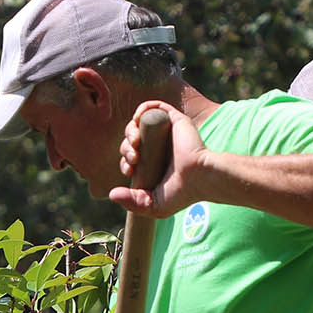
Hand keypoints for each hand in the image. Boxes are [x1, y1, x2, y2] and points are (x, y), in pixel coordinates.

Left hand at [108, 100, 204, 219]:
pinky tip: (137, 120)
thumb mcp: (153, 206)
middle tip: (133, 158)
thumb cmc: (182, 194)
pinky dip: (142, 110)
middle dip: (125, 148)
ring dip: (130, 131)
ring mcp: (166, 132)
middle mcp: (159, 146)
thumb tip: (112, 194)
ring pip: (139, 124)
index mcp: (154, 163)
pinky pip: (154, 107)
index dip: (124, 162)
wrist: (200, 178)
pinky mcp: (174, 119)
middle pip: (132, 141)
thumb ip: (132, 203)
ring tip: (135, 142)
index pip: (131, 158)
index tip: (130, 170)